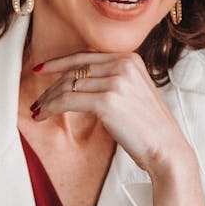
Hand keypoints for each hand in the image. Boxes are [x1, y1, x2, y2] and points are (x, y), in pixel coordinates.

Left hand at [30, 51, 195, 182]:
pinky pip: (67, 101)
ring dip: (48, 100)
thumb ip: (113, 80)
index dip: (59, 62)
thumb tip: (79, 83)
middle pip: (75, 72)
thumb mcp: (134, 93)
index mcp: (130, 59)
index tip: (41, 69)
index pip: (86, 57)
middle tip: (37, 102)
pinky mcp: (107, 101)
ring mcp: (115, 81)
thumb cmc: (149, 128)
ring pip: (68, 85)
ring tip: (37, 111)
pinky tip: (42, 116)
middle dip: (51, 87)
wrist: (167, 148)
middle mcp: (123, 65)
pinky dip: (50, 108)